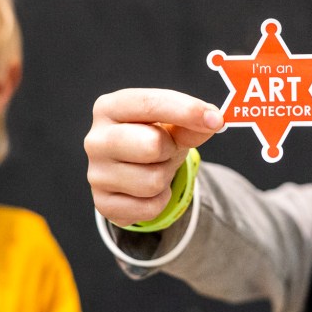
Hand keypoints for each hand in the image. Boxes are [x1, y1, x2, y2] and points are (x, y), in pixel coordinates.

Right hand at [84, 88, 222, 226]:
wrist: (131, 171)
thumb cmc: (151, 137)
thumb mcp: (171, 125)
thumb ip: (190, 122)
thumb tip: (213, 121)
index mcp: (108, 108)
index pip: (149, 104)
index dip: (186, 110)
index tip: (216, 119)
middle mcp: (95, 140)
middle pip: (151, 145)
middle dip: (170, 150)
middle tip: (167, 149)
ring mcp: (96, 174)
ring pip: (153, 181)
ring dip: (165, 177)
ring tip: (155, 168)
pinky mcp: (103, 204)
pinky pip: (150, 207)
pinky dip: (159, 200)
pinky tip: (148, 190)